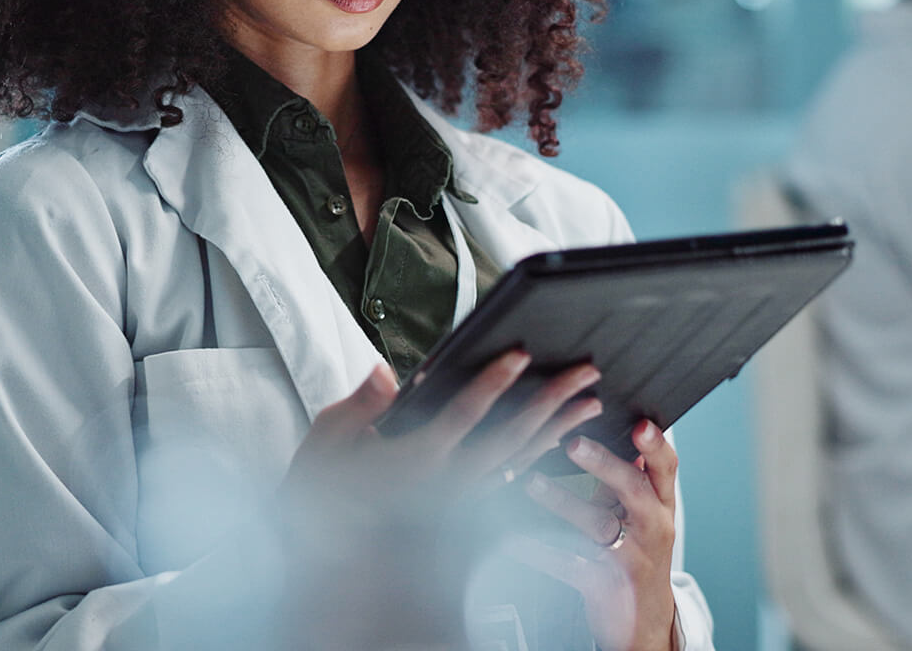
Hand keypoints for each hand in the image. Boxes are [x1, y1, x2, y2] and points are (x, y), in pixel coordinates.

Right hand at [272, 353, 603, 647]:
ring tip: (589, 401)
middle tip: (585, 373)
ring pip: (519, 458)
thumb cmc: (322, 495)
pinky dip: (539, 455)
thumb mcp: (326, 443)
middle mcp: (445, 481)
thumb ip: (361, 406)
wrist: (326, 557)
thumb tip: (385, 373)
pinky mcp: (462, 505)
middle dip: (551, 401)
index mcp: (413, 461)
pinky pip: (511, 477)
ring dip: (557, 428)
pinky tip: (558, 438)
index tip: (520, 354)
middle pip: (510, 435)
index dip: (494, 382)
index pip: (463, 414)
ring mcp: (459, 496)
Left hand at [508, 419, 679, 650]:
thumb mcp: (640, 511)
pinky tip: (511, 537)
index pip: (666, 467)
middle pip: (633, 488)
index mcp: (660, 502)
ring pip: (597, 524)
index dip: (656, 445)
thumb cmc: (636, 548)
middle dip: (604, 464)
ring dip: (561, 500)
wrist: (644, 622)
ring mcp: (629, 557)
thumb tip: (605, 419)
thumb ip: (627, 471)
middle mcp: (651, 527)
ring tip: (531, 481)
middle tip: (573, 442)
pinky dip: (538, 550)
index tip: (641, 423)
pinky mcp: (604, 585)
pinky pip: (567, 564)